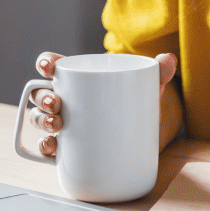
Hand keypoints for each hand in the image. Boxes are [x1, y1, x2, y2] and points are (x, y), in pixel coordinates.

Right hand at [28, 51, 177, 157]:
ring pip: (40, 120)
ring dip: (41, 122)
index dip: (45, 63)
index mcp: (78, 77)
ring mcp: (65, 124)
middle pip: (42, 95)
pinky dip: (45, 149)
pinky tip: (51, 149)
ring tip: (56, 126)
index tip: (49, 67)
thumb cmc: (137, 100)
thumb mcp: (148, 84)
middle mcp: (66, 100)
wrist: (146, 132)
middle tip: (56, 104)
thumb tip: (169, 61)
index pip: (53, 65)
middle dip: (43, 98)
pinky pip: (49, 148)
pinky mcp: (70, 147)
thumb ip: (159, 71)